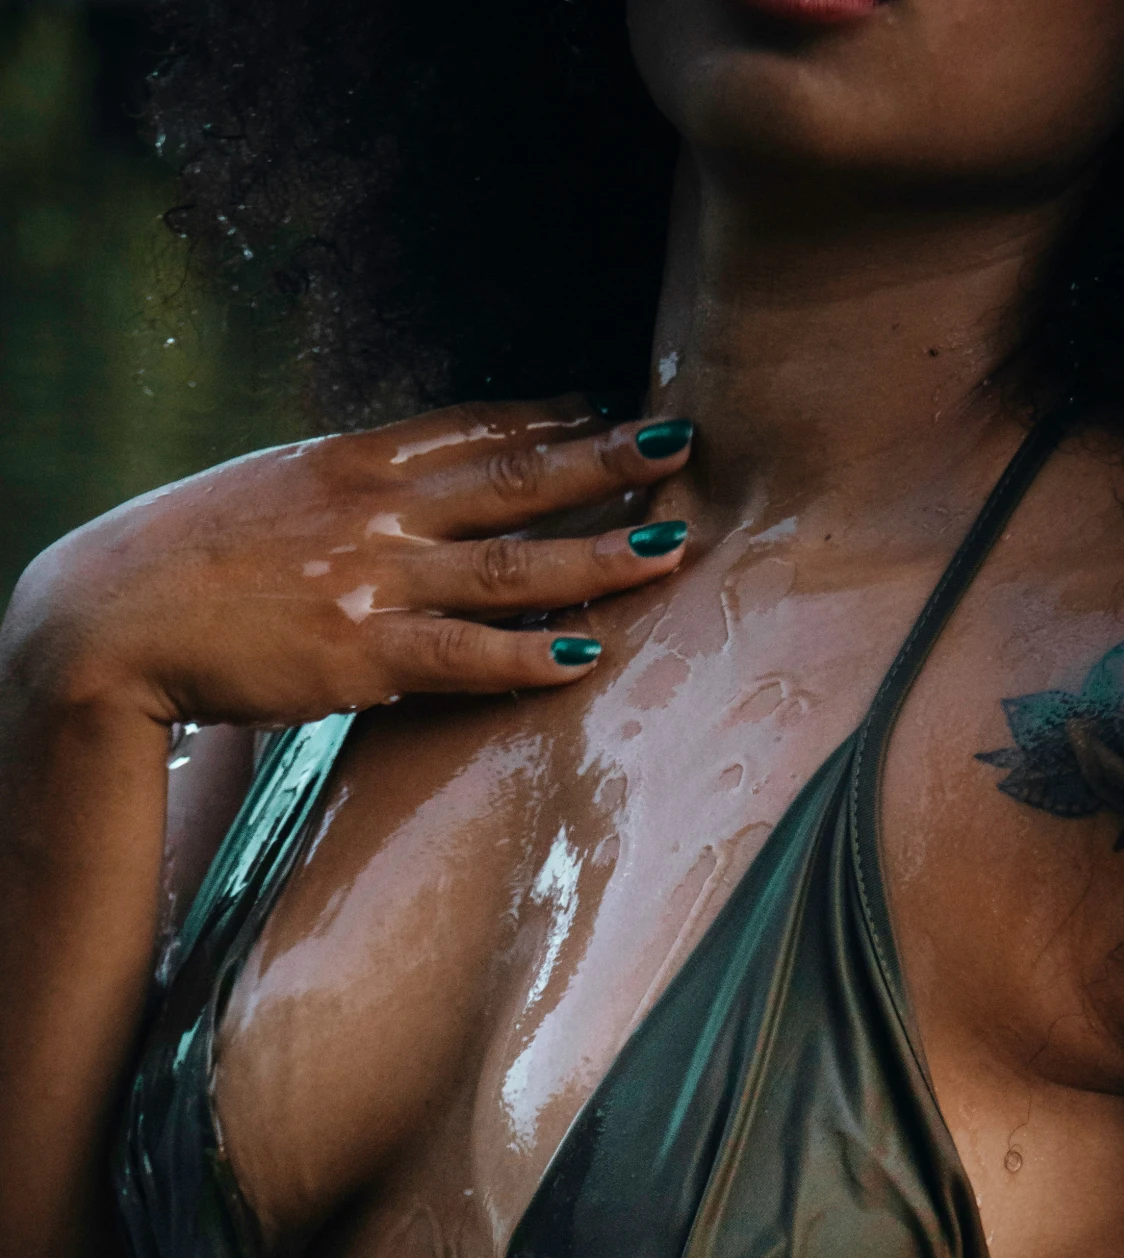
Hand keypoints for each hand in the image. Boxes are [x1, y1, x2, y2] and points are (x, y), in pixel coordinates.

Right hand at [3, 402, 694, 728]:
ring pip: (513, 564)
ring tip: (672, 545)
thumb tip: (395, 496)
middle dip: (606, 459)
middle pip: (514, 476)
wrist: (108, 617)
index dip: (547, 414)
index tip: (607, 403)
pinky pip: (466, 655)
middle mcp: (375, 508)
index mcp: (350, 461)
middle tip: (682, 441)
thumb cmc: (182, 564)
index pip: (469, 426)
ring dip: (599, 554)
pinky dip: (530, 654)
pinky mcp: (361, 653)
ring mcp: (373, 579)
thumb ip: (341, 492)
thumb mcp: (267, 493)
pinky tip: (588, 654)